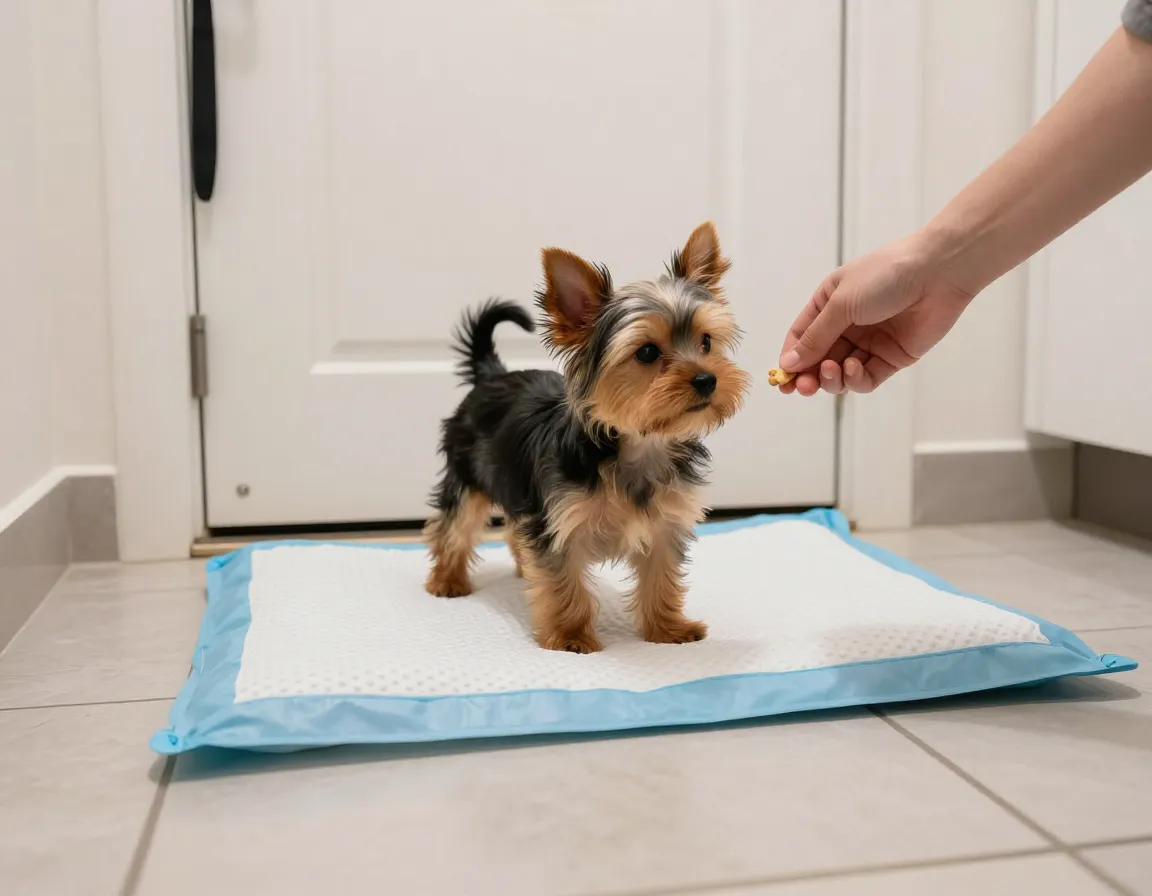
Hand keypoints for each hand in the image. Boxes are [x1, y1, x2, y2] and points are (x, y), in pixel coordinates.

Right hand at [777, 234, 974, 394]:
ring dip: (830, 378)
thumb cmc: (885, 276)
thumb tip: (787, 363)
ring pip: (840, 372)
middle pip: (818, 359)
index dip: (790, 359)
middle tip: (801, 388)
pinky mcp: (891, 357)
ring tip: (830, 371)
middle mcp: (846, 324)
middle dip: (808, 375)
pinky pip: (865, 378)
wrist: (939, 272)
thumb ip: (815, 337)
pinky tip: (854, 367)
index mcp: (829, 303)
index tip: (781, 379)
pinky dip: (855, 378)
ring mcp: (869, 342)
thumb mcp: (841, 304)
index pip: (800, 337)